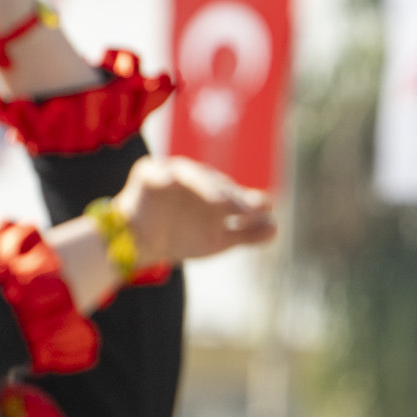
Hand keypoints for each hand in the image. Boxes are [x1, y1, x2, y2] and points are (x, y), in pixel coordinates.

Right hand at [115, 156, 276, 270]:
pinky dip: (160, 176)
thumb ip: (247, 234)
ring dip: (204, 185)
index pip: (233, 194)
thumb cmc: (181, 236)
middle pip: (214, 184)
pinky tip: (168, 181)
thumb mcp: (217, 239)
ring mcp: (172, 174)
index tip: (266, 210)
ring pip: (189, 175)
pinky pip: (152, 173)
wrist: (140, 242)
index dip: (248, 202)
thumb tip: (276, 228)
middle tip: (246, 210)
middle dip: (230, 196)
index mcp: (214, 191)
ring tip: (219, 201)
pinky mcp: (147, 174)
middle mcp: (196, 179)